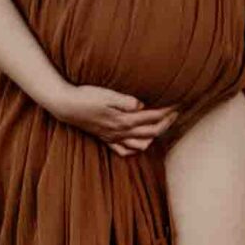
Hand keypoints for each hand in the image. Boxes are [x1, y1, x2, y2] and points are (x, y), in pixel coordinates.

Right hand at [42, 81, 176, 155]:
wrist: (66, 106)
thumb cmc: (86, 97)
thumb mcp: (106, 95)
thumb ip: (125, 101)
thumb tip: (142, 105)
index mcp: (123, 120)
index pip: (153, 116)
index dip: (168, 110)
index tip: (178, 102)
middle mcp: (121, 132)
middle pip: (151, 131)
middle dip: (167, 122)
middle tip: (177, 111)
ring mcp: (113, 137)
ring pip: (141, 143)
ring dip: (155, 135)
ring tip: (163, 124)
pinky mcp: (106, 138)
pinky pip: (125, 150)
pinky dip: (137, 147)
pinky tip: (141, 141)